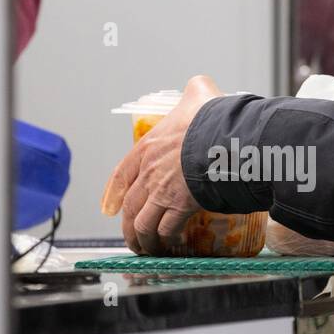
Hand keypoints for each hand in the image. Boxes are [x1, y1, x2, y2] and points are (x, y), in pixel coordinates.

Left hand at [100, 75, 221, 254]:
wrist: (222, 140)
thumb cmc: (210, 118)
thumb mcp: (198, 94)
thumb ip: (195, 90)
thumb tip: (200, 84)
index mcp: (147, 147)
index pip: (121, 174)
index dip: (114, 193)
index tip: (111, 206)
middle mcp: (149, 173)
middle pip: (130, 205)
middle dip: (128, 225)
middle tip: (132, 237)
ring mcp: (161, 192)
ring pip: (142, 223)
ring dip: (142, 239)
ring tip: (146, 249)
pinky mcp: (179, 208)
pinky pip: (165, 230)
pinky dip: (164, 240)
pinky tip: (168, 246)